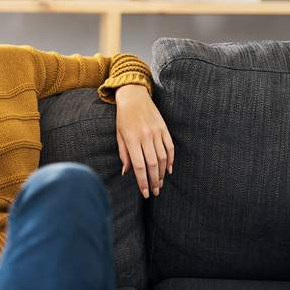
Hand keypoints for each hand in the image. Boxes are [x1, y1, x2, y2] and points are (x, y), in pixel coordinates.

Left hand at [114, 84, 174, 198]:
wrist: (134, 96)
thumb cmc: (123, 117)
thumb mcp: (119, 135)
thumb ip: (123, 154)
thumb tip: (126, 173)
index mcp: (132, 139)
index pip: (139, 166)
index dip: (143, 182)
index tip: (145, 193)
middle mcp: (145, 136)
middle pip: (152, 165)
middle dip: (154, 181)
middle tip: (156, 192)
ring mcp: (156, 132)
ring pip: (162, 158)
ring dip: (162, 173)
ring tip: (160, 183)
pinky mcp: (164, 128)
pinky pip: (170, 147)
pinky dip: (171, 160)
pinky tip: (169, 170)